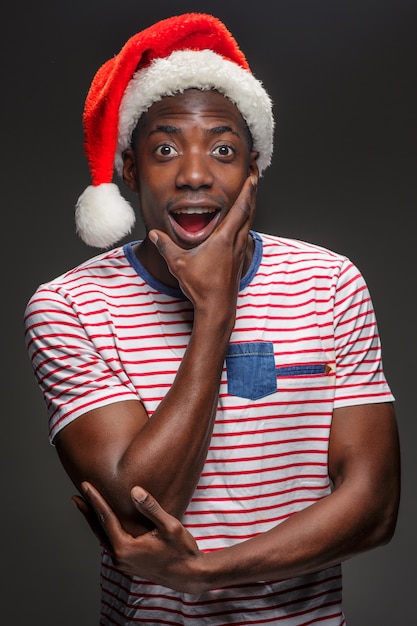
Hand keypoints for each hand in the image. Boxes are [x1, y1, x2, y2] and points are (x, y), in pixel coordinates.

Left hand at [73, 482, 205, 593]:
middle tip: (76, 496)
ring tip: (87, 507)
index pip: (105, 518)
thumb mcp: (170, 526)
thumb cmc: (182, 550)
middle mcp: (120, 558)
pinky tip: (107, 524)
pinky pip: (111, 544)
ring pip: (103, 538)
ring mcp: (123, 563)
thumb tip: (134, 490)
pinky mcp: (128, 565)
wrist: (190, 576)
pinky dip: (105, 530)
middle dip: (87, 511)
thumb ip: (150, 508)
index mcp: (125, 548)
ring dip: (95, 521)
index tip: (85, 485)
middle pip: (99, 529)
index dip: (95, 500)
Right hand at [149, 174, 257, 312]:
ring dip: (250, 207)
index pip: (240, 209)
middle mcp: (235, 242)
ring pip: (248, 223)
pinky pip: (244, 234)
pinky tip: (241, 223)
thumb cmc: (201, 286)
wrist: (217, 307)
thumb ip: (166, 246)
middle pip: (249, 212)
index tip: (252, 177)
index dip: (248, 191)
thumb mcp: (178, 263)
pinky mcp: (238, 259)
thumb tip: (154, 233)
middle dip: (252, 193)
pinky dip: (245, 222)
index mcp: (224, 238)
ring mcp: (238, 251)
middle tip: (254, 177)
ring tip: (250, 195)